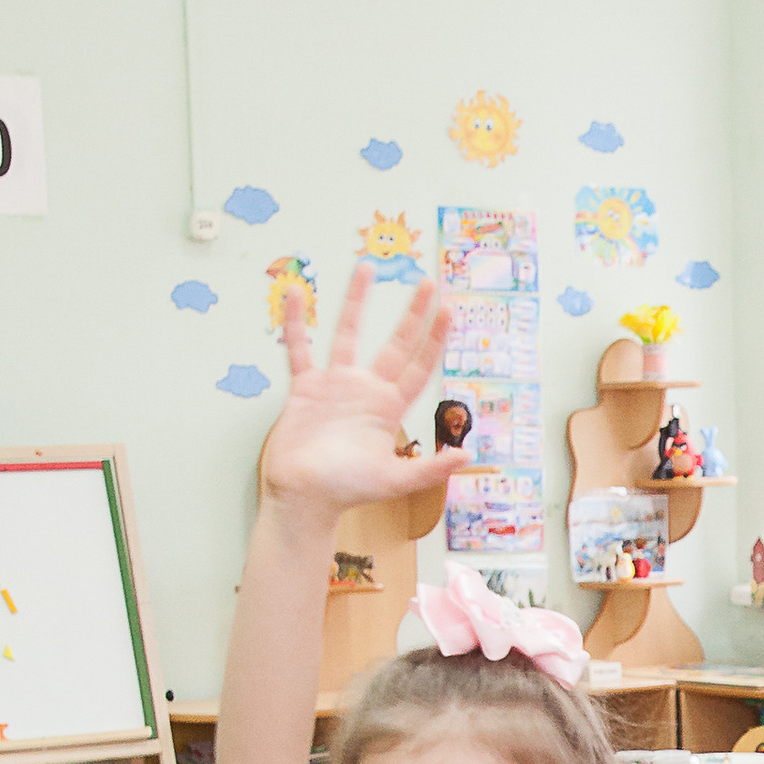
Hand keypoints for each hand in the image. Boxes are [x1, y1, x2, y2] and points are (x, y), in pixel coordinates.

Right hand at [258, 266, 461, 515]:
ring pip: (348, 334)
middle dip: (411, 314)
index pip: (419, 366)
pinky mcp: (306, 388)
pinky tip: (295, 295)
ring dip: (356, 302)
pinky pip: (300, 348)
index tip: (448, 310)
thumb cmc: (347, 491)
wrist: (303, 496)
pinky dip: (296, 323)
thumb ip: (430, 467)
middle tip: (426, 282)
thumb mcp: (394, 481)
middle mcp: (366, 390)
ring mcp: (336, 386)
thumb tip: (469, 455)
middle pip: (394, 343)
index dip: (434, 339)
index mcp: (390, 408)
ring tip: (365, 267)